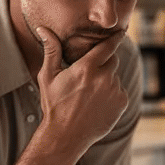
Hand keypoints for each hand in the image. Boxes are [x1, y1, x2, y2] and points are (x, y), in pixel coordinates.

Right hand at [32, 25, 128, 154]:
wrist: (65, 135)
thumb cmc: (54, 104)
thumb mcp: (48, 77)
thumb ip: (51, 51)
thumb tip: (42, 29)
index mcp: (86, 69)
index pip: (107, 46)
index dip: (114, 38)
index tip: (120, 32)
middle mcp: (104, 78)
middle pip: (112, 60)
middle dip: (104, 63)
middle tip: (89, 75)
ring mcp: (115, 92)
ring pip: (115, 77)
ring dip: (107, 80)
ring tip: (89, 94)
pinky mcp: (122, 103)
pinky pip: (120, 91)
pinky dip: (112, 94)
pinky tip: (97, 103)